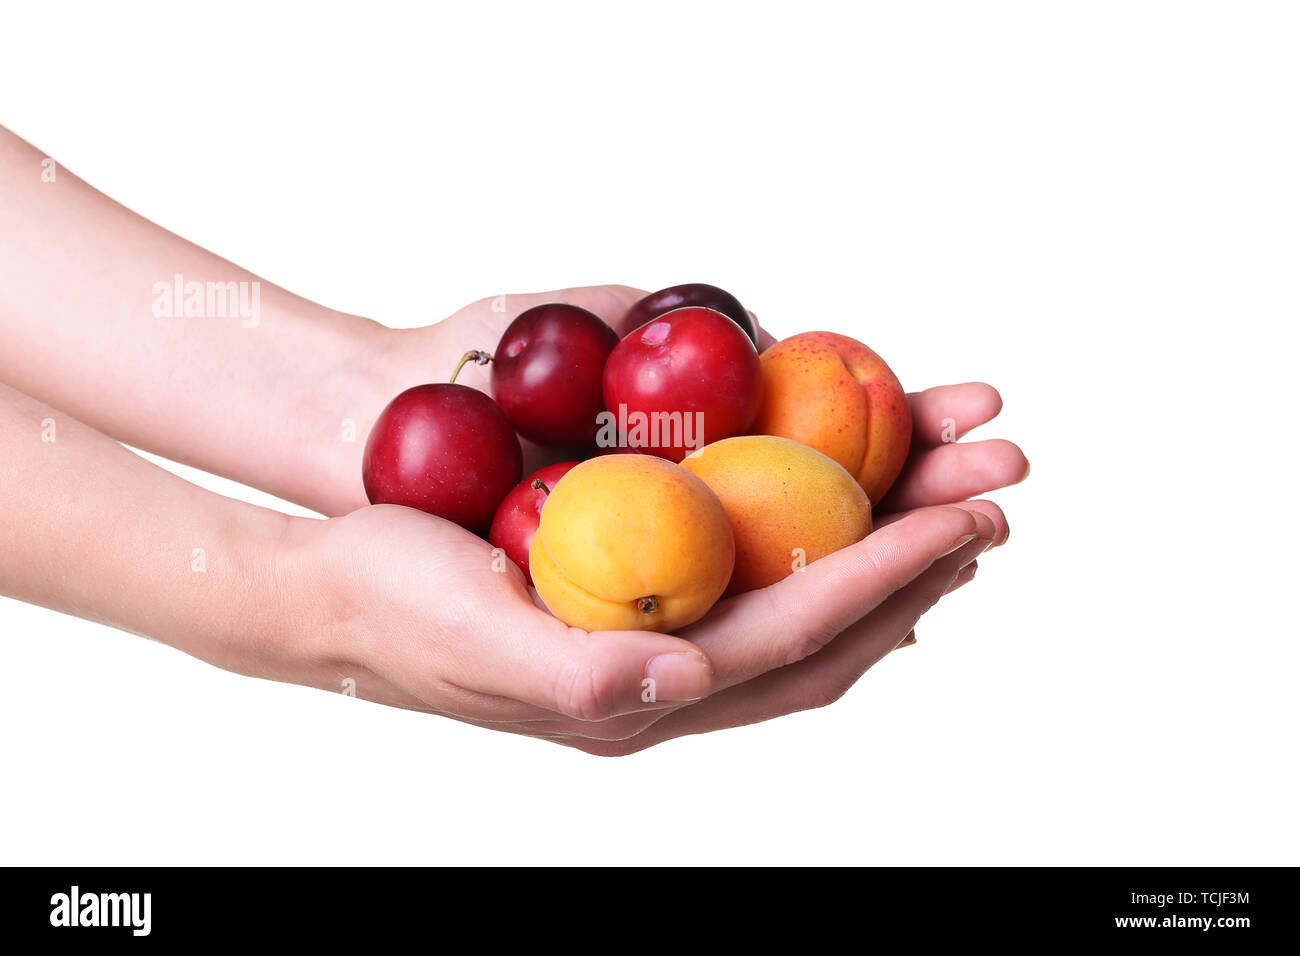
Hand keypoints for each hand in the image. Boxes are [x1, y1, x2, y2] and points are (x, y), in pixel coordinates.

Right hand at [277, 355, 1025, 754]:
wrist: (329, 582)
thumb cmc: (387, 602)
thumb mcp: (471, 635)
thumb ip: (578, 674)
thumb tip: (687, 680)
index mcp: (639, 692)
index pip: (792, 635)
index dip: (883, 576)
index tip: (961, 517)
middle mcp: (667, 666)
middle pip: (824, 620)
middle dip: (915, 562)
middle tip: (992, 498)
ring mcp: (658, 623)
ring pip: (802, 587)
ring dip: (882, 537)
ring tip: (952, 488)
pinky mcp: (641, 577)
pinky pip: (754, 555)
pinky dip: (814, 519)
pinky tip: (850, 489)